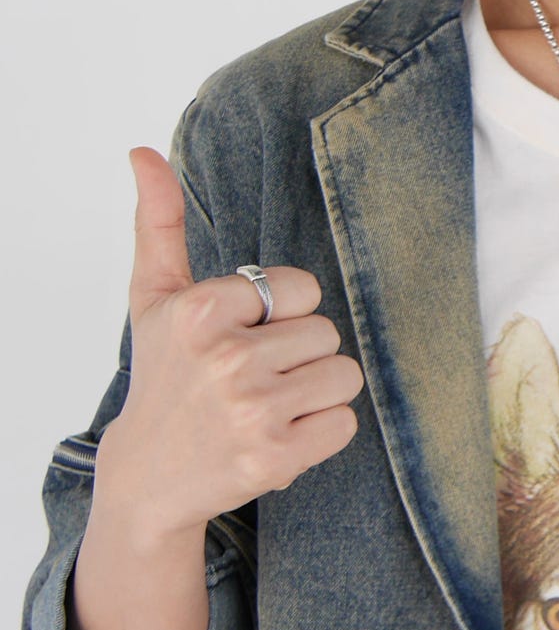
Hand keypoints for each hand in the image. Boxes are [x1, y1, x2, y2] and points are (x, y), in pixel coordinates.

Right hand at [96, 147, 363, 542]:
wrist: (149, 478)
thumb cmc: (165, 375)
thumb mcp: (155, 297)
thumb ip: (159, 221)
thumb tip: (143, 151)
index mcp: (203, 309)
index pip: (303, 289)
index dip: (281, 314)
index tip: (242, 337)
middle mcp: (227, 358)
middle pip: (327, 333)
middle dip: (298, 355)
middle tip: (251, 378)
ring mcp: (252, 411)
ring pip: (345, 375)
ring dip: (315, 393)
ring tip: (268, 405)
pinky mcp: (275, 459)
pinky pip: (345, 423)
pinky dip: (322, 432)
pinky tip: (279, 435)